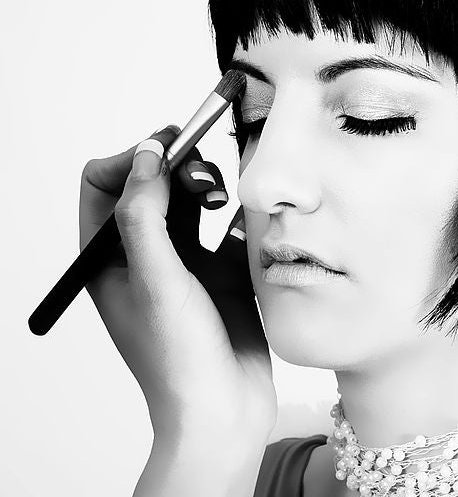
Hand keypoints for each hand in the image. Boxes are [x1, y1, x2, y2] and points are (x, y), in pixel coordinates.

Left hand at [79, 126, 275, 440]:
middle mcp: (146, 256)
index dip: (135, 158)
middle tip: (205, 178)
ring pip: (192, 204)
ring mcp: (185, 266)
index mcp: (110, 258)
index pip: (106, 184)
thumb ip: (145, 215)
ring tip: (225, 198)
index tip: (170, 148)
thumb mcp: (155, 281)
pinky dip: (241, 216)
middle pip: (154, 187)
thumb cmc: (178, 361)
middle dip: (179, 169)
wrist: (224, 411)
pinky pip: (230, 230)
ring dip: (209, 188)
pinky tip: (251, 217)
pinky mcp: (222, 276)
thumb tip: (146, 156)